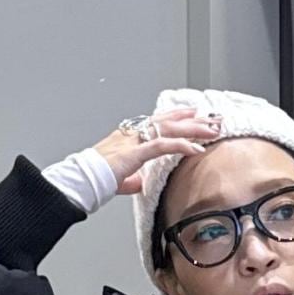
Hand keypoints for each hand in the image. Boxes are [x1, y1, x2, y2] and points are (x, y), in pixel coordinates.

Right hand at [96, 104, 224, 196]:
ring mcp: (133, 141)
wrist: (81, 180)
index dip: (175, 115)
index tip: (192, 112)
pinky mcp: (134, 152)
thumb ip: (132, 178)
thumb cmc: (95, 179)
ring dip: (192, 129)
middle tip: (211, 118)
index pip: (157, 120)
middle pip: (167, 121)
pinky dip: (180, 145)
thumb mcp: (120, 178)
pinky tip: (196, 148)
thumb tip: (141, 182)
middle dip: (191, 119)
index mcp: (128, 137)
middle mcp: (132, 133)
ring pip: (168, 128)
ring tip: (211, 130)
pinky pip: (162, 146)